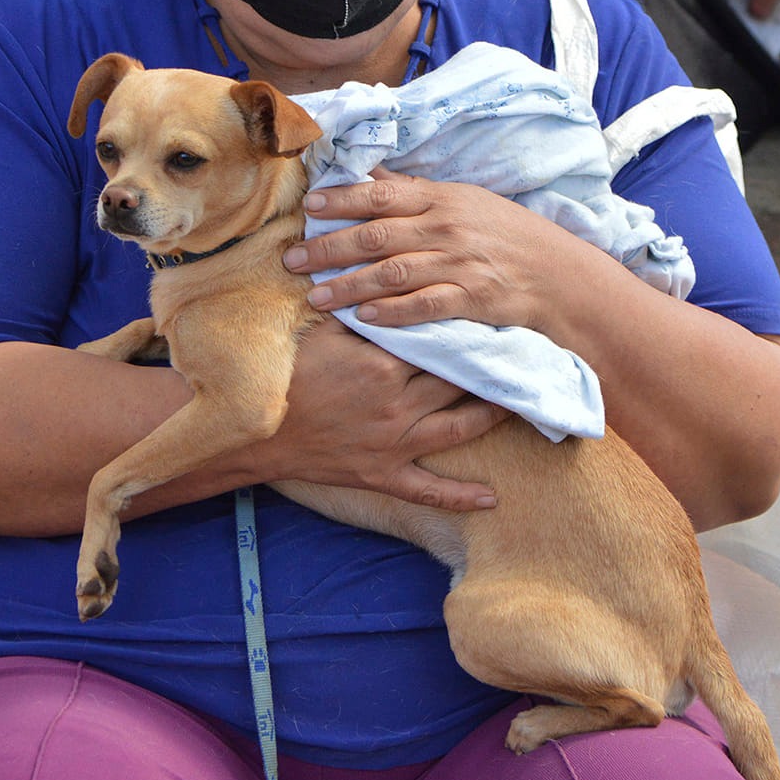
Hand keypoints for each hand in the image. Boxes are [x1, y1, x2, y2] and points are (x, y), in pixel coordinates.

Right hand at [249, 316, 507, 510]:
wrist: (255, 430)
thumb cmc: (286, 374)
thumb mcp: (321, 332)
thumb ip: (359, 310)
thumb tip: (387, 280)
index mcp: (382, 364)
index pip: (438, 341)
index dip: (467, 328)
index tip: (496, 316)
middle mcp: (397, 404)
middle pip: (456, 382)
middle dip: (488, 367)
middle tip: (524, 353)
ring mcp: (393, 443)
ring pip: (457, 429)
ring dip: (491, 417)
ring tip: (521, 404)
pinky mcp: (383, 475)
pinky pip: (428, 490)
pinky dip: (461, 496)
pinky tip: (491, 498)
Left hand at [284, 169, 586, 334]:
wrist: (560, 275)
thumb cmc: (507, 236)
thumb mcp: (465, 202)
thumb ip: (415, 193)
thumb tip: (370, 175)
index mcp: (442, 199)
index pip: (382, 195)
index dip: (342, 200)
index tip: (308, 208)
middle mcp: (447, 228)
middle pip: (376, 235)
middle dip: (329, 247)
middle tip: (291, 259)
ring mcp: (459, 263)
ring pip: (392, 272)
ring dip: (349, 285)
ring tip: (315, 297)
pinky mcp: (472, 299)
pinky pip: (425, 305)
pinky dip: (393, 311)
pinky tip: (365, 318)